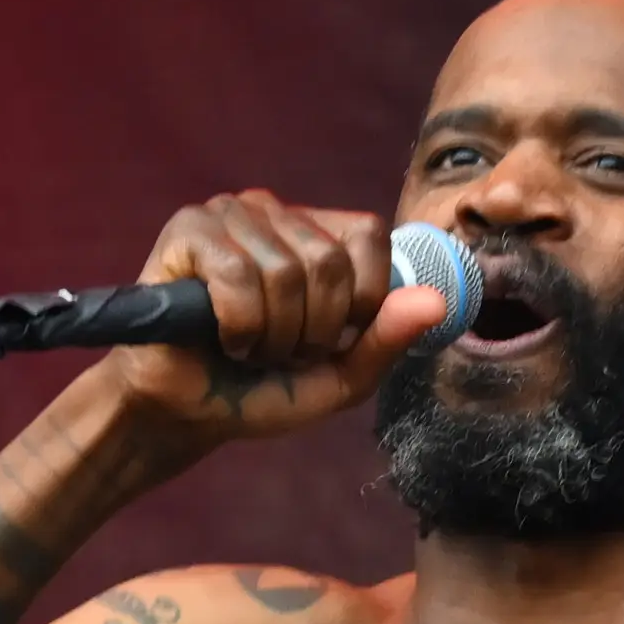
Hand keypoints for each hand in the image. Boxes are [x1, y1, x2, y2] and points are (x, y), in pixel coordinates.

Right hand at [87, 188, 449, 448]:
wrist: (189, 412)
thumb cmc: (263, 388)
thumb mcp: (341, 376)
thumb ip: (387, 341)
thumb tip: (435, 300)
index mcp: (317, 233)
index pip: (371, 235)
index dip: (363, 300)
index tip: (331, 339)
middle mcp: (275, 211)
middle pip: (330, 261)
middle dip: (314, 330)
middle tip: (282, 350)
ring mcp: (229, 214)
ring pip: (286, 272)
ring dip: (273, 335)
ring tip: (251, 346)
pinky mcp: (189, 230)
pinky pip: (237, 275)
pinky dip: (239, 326)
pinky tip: (223, 339)